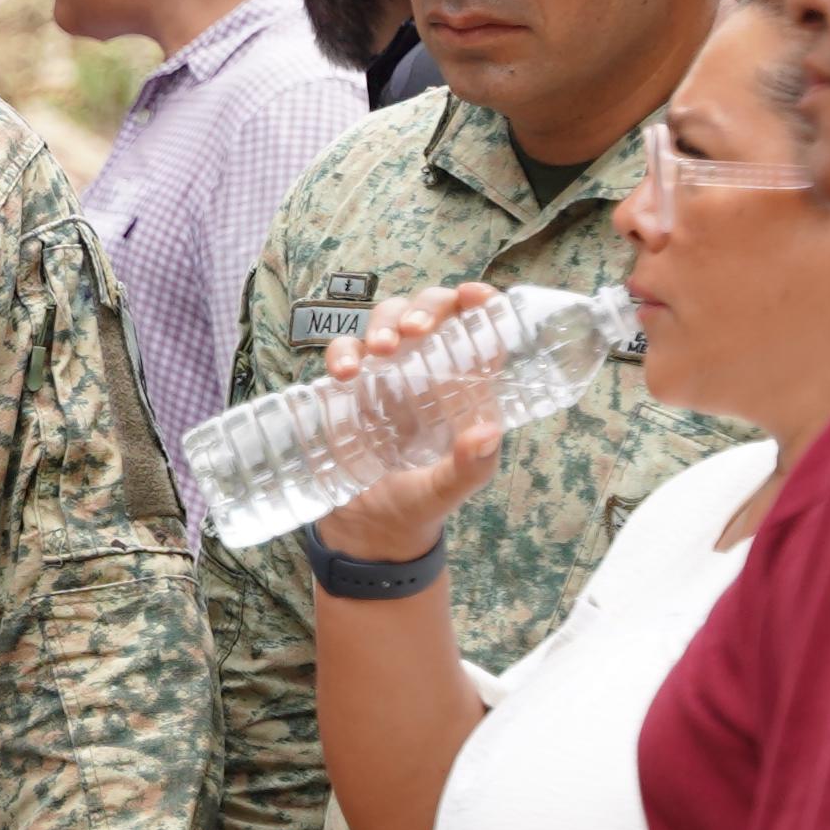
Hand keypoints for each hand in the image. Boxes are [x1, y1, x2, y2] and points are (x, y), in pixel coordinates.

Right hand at [313, 284, 506, 560]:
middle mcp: (425, 373)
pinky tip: (343, 374)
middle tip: (415, 329)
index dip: (478, 303)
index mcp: (462, 387)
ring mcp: (383, 378)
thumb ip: (470, 466)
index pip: (476, 330)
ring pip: (384, 321)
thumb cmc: (418, 507)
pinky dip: (341, 352)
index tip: (472, 296)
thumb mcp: (449, 490)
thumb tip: (488, 432)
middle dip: (423, 306)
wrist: (365, 533)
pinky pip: (342, 352)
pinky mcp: (347, 390)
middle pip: (428, 313)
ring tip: (381, 350)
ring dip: (383, 323)